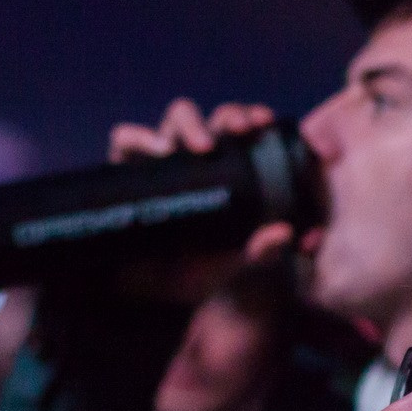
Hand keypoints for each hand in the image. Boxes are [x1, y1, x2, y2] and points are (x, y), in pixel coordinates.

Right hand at [106, 99, 298, 299]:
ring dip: (191, 123)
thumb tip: (286, 233)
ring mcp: (160, 157)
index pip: (239, 128)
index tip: (264, 121)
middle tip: (241, 130)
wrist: (149, 294)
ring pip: (176, 118)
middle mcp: (193, 154)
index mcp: (223, 166)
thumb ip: (261, 251)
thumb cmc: (196, 271)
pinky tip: (158, 152)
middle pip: (217, 117)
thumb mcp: (232, 263)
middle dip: (229, 116)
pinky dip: (139, 138)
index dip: (251, 116)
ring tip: (202, 148)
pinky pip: (126, 139)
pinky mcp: (125, 168)